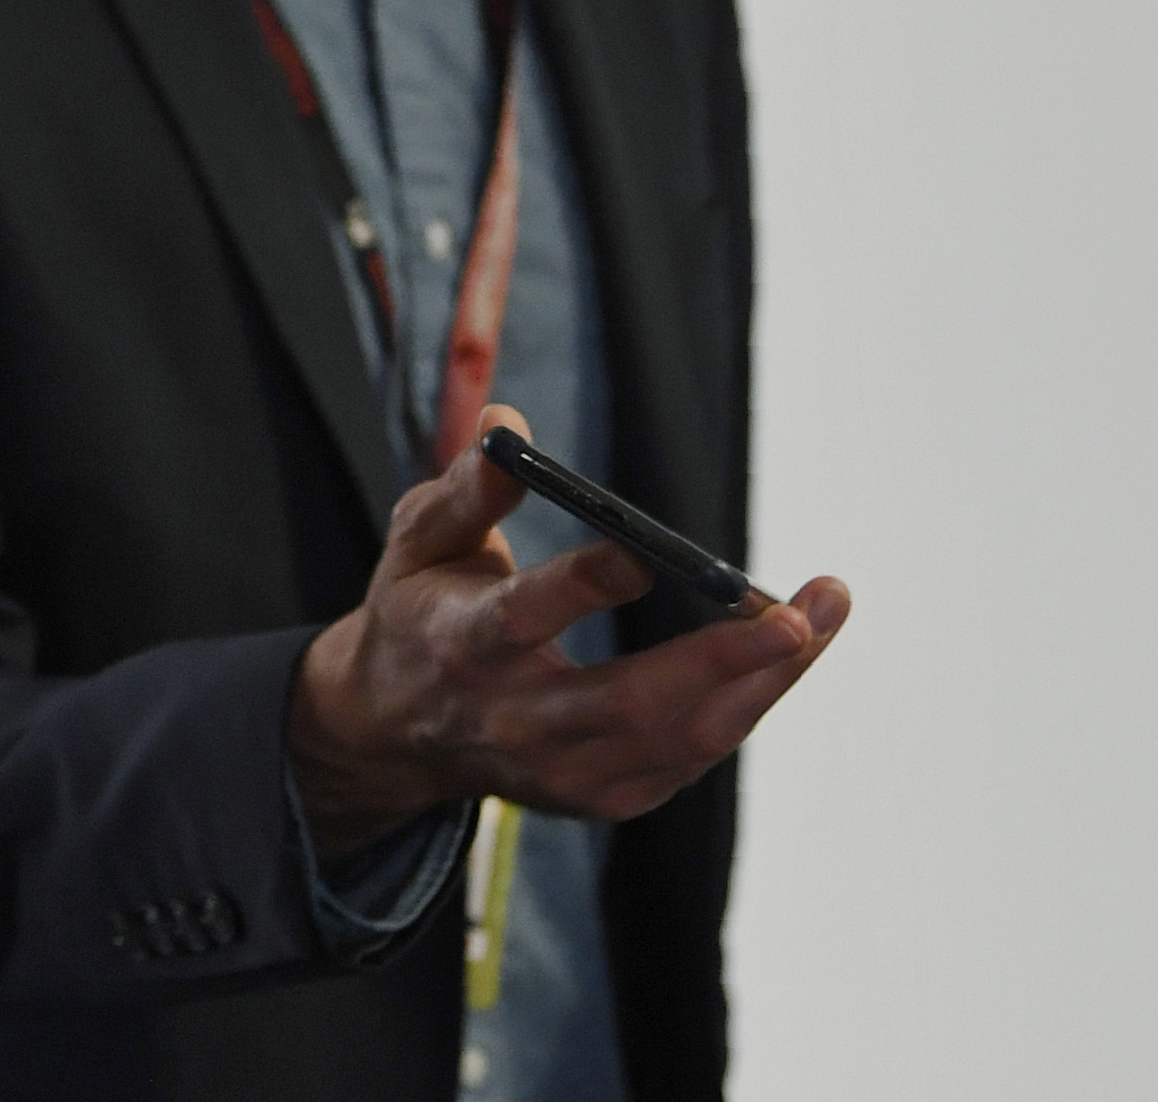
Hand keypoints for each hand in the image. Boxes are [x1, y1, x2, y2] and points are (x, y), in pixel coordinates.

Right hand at [286, 408, 848, 854]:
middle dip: (726, 658)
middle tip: (802, 615)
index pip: (523, 620)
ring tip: (823, 618)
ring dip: (764, 681)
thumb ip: (468, 489)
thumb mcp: (420, 542)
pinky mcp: (607, 797)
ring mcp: (567, 771)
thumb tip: (509, 423)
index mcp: (462, 646)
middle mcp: (516, 720)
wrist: (399, 731)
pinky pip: (695, 753)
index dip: (585, 585)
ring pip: (686, 737)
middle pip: (633, 702)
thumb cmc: (420, 613)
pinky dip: (743, 703)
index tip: (646, 550)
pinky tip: (777, 655)